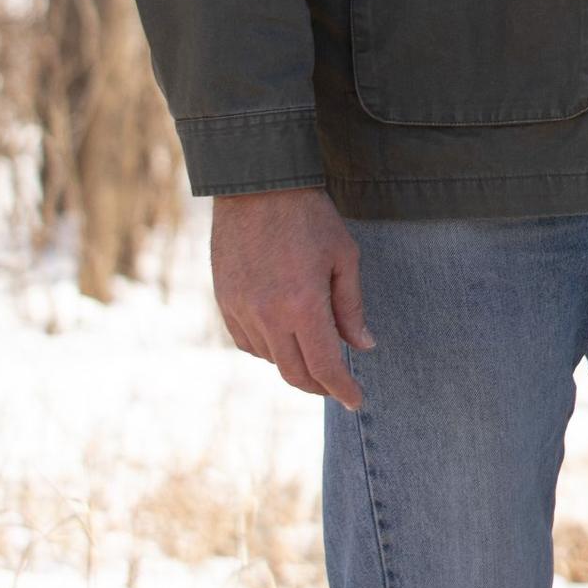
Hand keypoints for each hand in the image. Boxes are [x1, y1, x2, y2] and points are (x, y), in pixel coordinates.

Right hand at [212, 187, 369, 408]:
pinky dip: (268, 349)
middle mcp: (267, 316)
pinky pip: (247, 342)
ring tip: (315, 356)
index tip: (356, 400)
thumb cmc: (310, 217)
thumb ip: (351, 307)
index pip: (324, 366)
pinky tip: (284, 339)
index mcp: (302, 306)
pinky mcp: (224, 302)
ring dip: (294, 365)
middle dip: (319, 386)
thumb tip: (363, 347)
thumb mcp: (343, 257)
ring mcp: (241, 310)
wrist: (257, 187)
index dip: (342, 389)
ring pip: (270, 359)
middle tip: (338, 387)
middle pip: (294, 373)